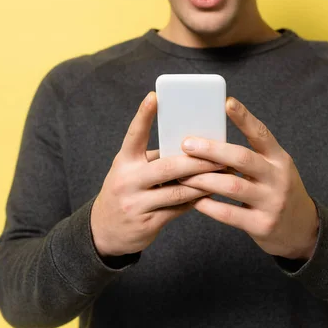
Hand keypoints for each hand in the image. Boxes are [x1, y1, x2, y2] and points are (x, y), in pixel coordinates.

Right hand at [90, 92, 224, 256]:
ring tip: (223, 175)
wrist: (104, 231)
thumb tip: (190, 146)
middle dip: (198, 161)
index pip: (134, 135)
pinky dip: (195, 201)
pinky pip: (178, 210)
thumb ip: (154, 160)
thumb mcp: (130, 171)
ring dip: (203, 183)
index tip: (155, 96)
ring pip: (178, 191)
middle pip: (168, 167)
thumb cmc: (125, 191)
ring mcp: (136, 203)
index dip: (143, 115)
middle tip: (221, 155)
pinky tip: (209, 194)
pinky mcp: (147, 223)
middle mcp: (127, 180)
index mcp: (123, 162)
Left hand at [177, 97, 319, 260]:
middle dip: (212, 150)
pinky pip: (228, 214)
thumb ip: (251, 157)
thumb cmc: (277, 192)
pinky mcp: (261, 225)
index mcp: (280, 159)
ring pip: (232, 186)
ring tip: (182, 175)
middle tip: (187, 144)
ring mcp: (272, 202)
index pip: (261, 134)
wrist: (301, 229)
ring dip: (203, 179)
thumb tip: (209, 142)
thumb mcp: (274, 169)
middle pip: (242, 159)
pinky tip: (194, 199)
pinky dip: (208, 205)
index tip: (227, 102)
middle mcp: (278, 178)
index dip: (244, 118)